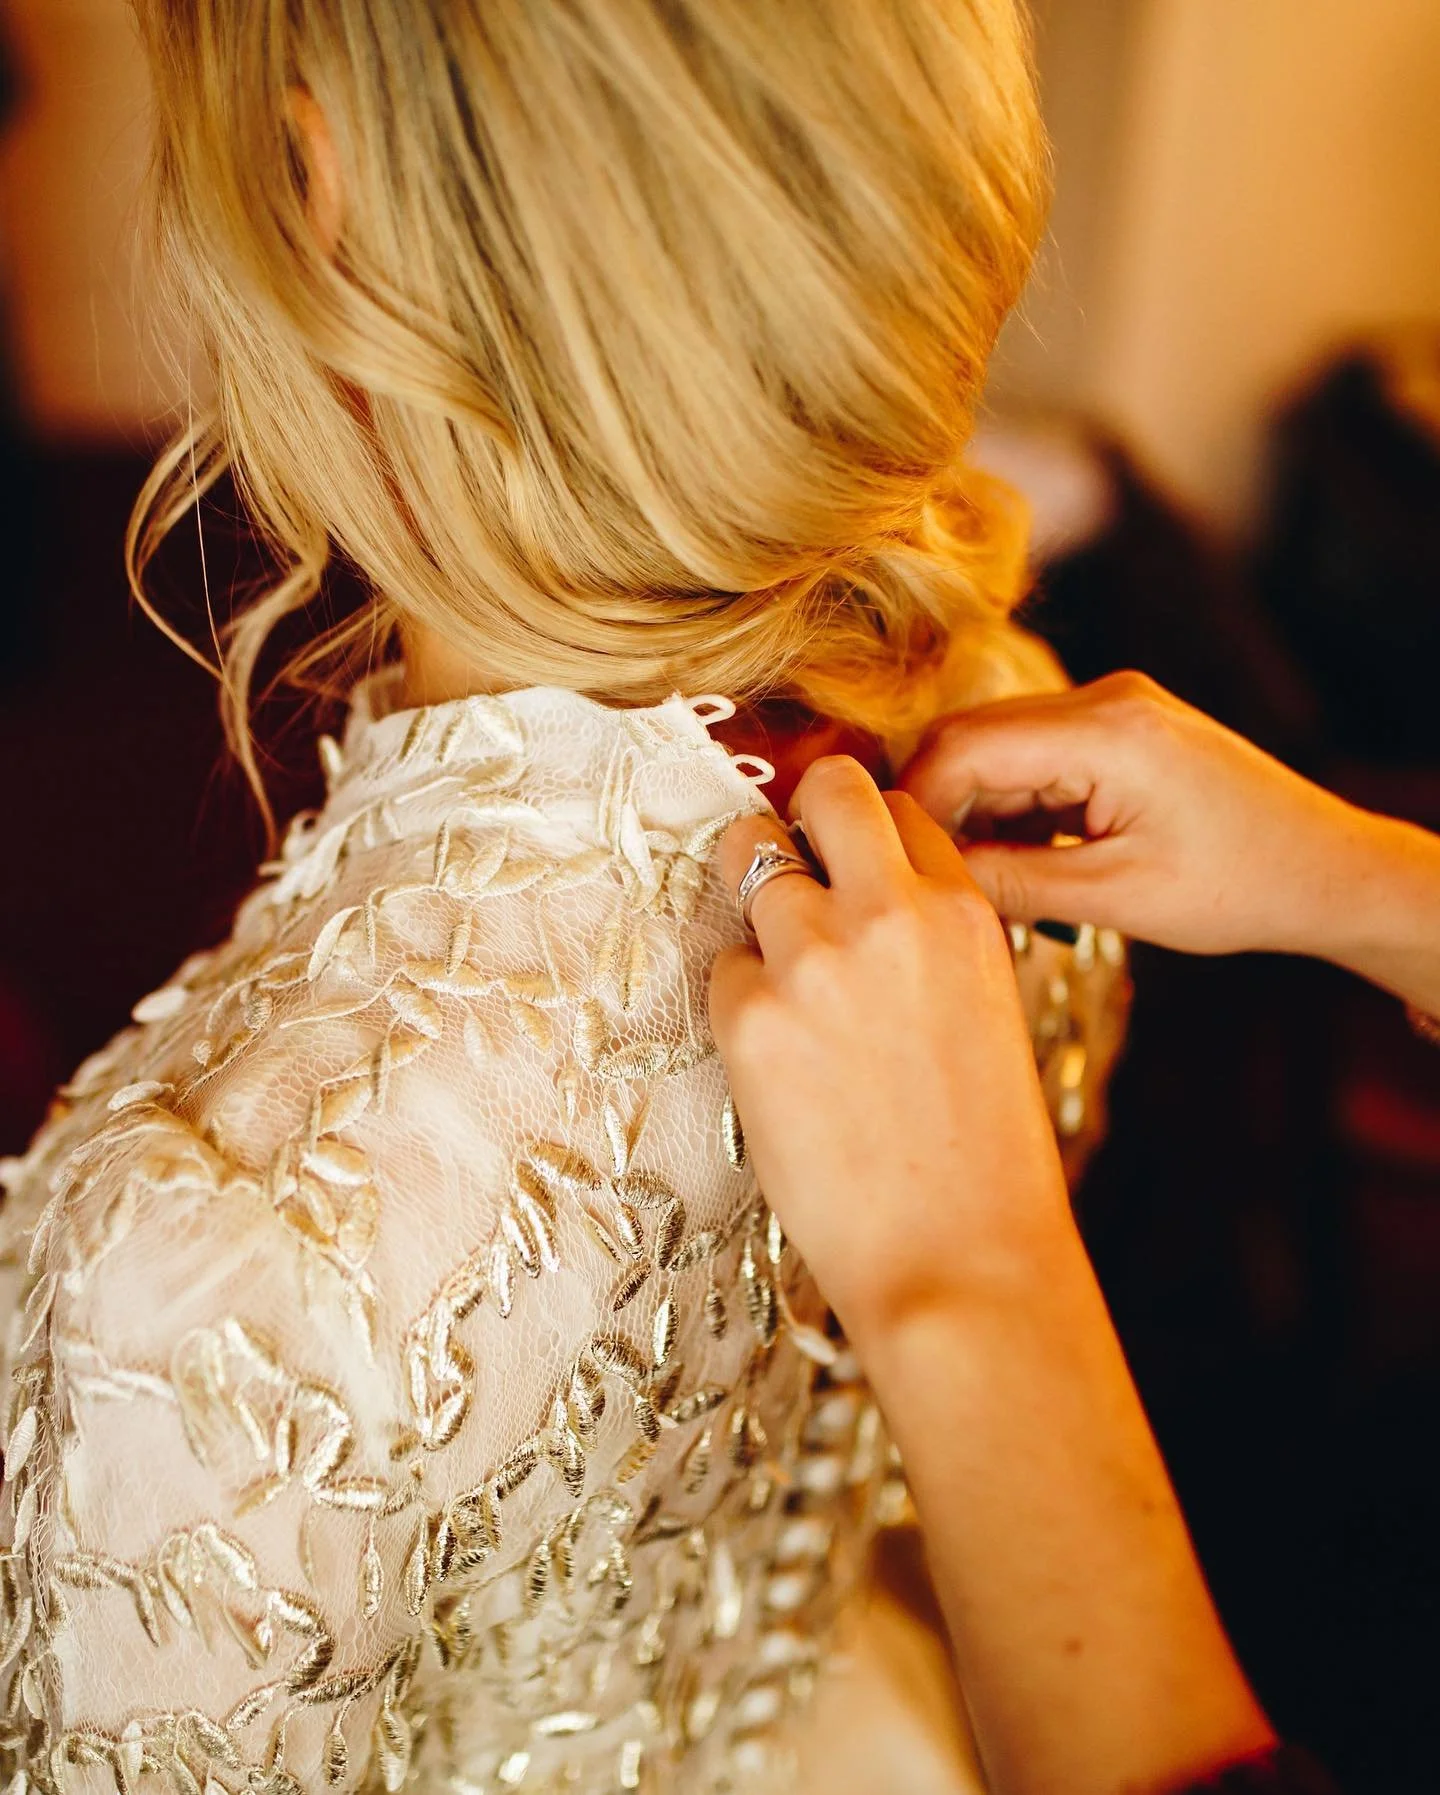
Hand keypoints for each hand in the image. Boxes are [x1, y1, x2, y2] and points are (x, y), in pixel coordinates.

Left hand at [709, 755, 1073, 1349]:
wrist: (957, 1255)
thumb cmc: (983, 1151)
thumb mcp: (988, 1009)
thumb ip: (932, 938)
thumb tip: (866, 898)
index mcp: (962, 909)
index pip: (898, 806)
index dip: (867, 838)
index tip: (849, 869)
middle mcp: (887, 911)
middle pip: (824, 788)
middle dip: (800, 817)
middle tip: (787, 865)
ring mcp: (812, 957)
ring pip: (749, 862)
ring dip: (756, 909)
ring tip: (785, 983)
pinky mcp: (749, 1015)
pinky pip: (722, 967)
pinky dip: (740, 1000)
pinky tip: (778, 1060)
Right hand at [899, 670, 1396, 959]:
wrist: (1325, 869)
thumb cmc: (1239, 886)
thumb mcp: (1114, 898)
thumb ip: (1009, 882)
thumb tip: (923, 878)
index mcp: (1108, 731)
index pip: (964, 748)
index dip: (913, 806)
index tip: (888, 864)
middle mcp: (1105, 699)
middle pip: (970, 739)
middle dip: (933, 809)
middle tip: (915, 878)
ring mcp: (1112, 708)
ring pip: (996, 749)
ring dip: (971, 812)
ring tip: (966, 883)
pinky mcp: (1117, 729)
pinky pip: (1033, 757)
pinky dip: (1009, 808)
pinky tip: (1008, 863)